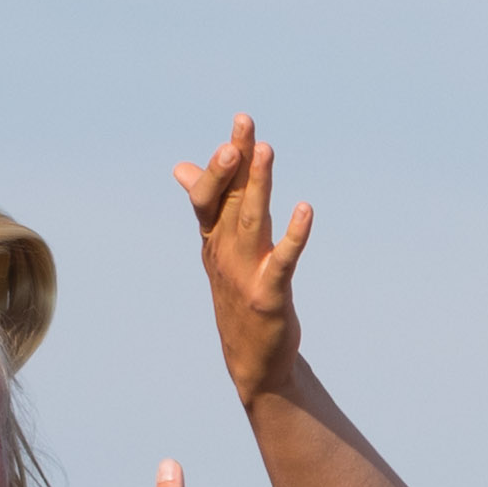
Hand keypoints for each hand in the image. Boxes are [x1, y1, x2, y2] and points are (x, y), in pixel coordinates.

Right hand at [176, 117, 316, 402]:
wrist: (253, 361)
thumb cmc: (239, 297)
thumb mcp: (220, 250)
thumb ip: (212, 205)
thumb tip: (181, 167)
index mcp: (213, 240)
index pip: (211, 194)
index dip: (220, 164)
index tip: (236, 132)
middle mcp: (225, 253)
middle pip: (229, 199)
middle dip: (235, 162)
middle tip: (244, 125)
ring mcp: (246, 274)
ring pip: (252, 221)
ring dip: (258, 185)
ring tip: (266, 151)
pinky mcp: (270, 296)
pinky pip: (283, 261)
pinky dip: (294, 236)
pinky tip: (305, 209)